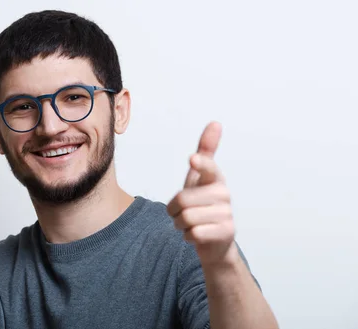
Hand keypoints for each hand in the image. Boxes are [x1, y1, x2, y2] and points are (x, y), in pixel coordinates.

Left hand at [167, 122, 236, 265]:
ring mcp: (227, 214)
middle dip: (174, 210)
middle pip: (183, 199)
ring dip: (180, 224)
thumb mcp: (199, 178)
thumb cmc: (202, 204)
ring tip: (190, 224)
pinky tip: (197, 235)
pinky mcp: (226, 232)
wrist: (215, 240)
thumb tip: (216, 122)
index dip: (200, 164)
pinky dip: (188, 236)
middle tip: (182, 213)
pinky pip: (193, 233)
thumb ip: (206, 151)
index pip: (208, 167)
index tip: (192, 159)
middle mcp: (224, 194)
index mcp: (215, 178)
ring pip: (186, 218)